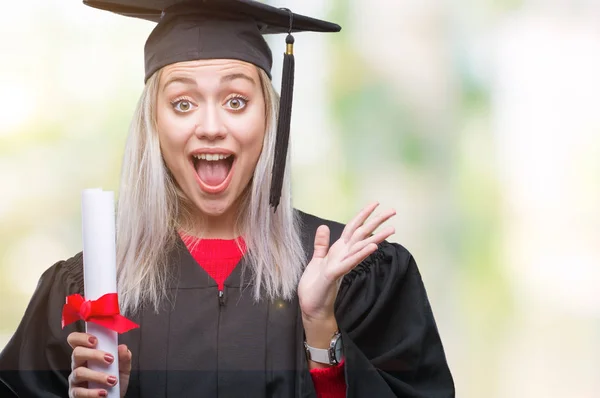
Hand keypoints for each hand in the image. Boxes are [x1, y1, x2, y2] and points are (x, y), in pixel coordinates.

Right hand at [67, 332, 131, 397]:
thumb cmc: (115, 380)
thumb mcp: (123, 368)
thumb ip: (124, 358)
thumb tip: (122, 348)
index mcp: (88, 354)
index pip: (76, 340)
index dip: (82, 337)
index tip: (95, 340)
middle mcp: (78, 364)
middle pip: (77, 353)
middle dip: (94, 355)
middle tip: (110, 359)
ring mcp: (75, 379)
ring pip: (79, 372)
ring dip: (97, 376)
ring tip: (112, 380)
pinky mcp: (75, 394)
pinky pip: (79, 392)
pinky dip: (93, 393)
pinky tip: (104, 393)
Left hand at [298, 202, 395, 323]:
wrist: (312, 308)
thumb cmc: (315, 286)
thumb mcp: (316, 260)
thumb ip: (321, 244)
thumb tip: (324, 226)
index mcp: (339, 250)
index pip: (353, 228)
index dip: (363, 215)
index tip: (376, 203)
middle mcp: (343, 256)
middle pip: (362, 234)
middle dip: (377, 222)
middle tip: (394, 211)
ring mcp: (341, 264)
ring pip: (360, 247)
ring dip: (376, 238)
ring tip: (392, 229)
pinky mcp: (335, 274)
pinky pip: (349, 262)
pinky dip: (360, 254)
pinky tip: (372, 247)